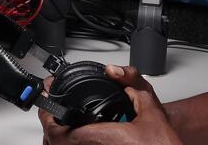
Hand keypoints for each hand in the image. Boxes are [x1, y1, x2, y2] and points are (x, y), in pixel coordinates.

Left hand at [39, 66, 182, 144]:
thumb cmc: (160, 141)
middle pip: (55, 144)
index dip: (48, 117)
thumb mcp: (149, 104)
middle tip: (50, 110)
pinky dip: (69, 144)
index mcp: (102, 138)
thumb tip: (113, 71)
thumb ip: (132, 81)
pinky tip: (75, 134)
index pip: (60, 132)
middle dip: (49, 126)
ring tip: (58, 121)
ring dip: (57, 138)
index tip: (46, 104)